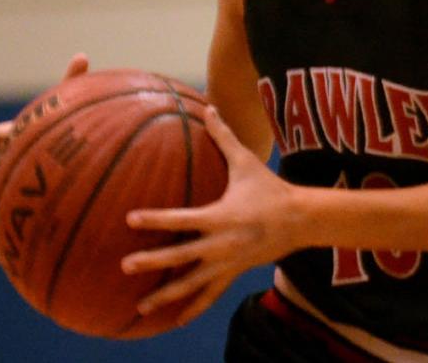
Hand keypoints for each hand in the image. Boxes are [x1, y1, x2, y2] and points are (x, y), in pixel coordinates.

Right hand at [0, 53, 90, 241]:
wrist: (50, 158)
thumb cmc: (53, 130)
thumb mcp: (62, 108)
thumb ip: (69, 84)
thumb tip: (83, 55)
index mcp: (9, 137)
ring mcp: (1, 184)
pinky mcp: (9, 205)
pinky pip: (1, 222)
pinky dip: (0, 239)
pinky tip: (0, 261)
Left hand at [122, 110, 295, 323]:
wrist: (301, 219)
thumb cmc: (269, 187)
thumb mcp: (246, 161)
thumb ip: (223, 136)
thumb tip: (208, 107)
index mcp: (220, 216)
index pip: (181, 219)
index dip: (156, 219)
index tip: (130, 219)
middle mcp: (221, 244)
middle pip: (181, 257)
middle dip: (153, 262)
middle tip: (125, 266)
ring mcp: (227, 263)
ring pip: (192, 284)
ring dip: (166, 297)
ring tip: (141, 307)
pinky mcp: (233, 274)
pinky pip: (210, 295)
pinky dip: (193, 308)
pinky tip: (175, 320)